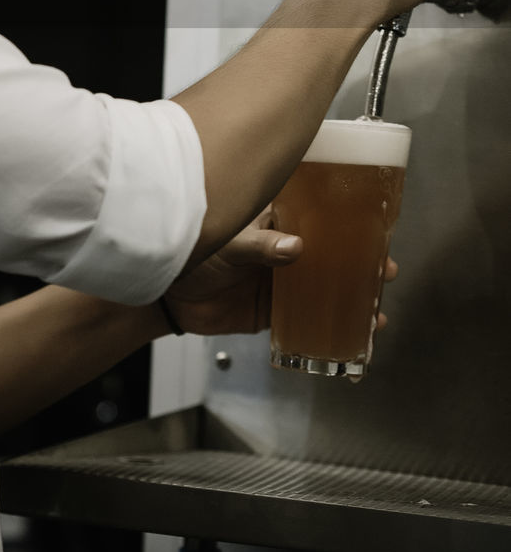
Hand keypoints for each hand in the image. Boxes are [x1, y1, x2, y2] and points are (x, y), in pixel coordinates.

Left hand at [161, 209, 397, 337]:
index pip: (317, 216)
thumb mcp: (226, 241)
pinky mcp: (272, 311)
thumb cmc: (189, 252)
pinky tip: (352, 335)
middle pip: (331, 253)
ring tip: (376, 310)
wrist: (166, 295)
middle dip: (361, 262)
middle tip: (385, 271)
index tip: (374, 228)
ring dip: (352, 296)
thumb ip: (258, 245)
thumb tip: (293, 247)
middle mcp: (282, 248)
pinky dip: (330, 327)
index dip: (347, 222)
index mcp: (273, 221)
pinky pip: (307, 319)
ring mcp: (280, 280)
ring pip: (325, 287)